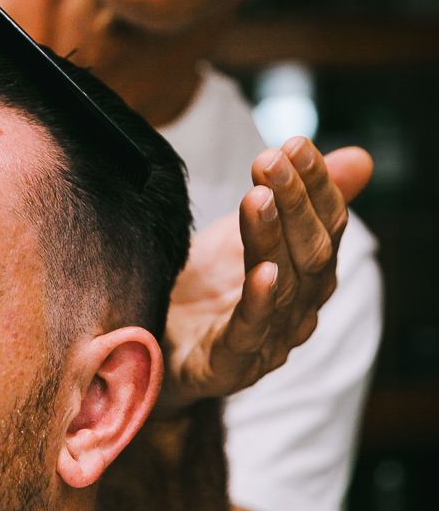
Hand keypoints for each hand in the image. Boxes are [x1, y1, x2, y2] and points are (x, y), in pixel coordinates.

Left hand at [160, 138, 372, 412]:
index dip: (317, 185)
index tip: (296, 144)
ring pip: (282, 288)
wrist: (152, 351)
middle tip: (271, 160)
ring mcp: (266, 341)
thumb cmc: (208, 292)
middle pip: (311, 254)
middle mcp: (297, 310)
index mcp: (308, 277)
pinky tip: (262, 272)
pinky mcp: (227, 366)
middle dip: (296, 202)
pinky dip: (259, 303)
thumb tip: (358, 158)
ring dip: (272, 238)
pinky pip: (249, 334)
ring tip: (258, 197)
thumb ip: (297, 199)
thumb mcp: (251, 234)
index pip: (327, 226)